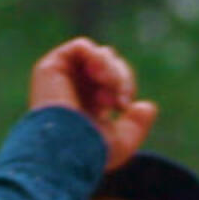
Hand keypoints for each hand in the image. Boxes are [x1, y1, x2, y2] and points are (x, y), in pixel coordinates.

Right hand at [29, 37, 158, 170]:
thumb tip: (147, 107)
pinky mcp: (51, 67)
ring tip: (107, 87)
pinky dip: (96, 57)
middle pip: (110, 64)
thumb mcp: (122, 143)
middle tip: (119, 100)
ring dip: (111, 69)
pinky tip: (99, 76)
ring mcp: (62, 77)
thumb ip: (137, 125)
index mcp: (89, 105)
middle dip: (121, 78)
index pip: (115, 79)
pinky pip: (81, 46)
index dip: (125, 86)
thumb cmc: (90, 153)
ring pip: (99, 54)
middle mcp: (74, 89)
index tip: (123, 106)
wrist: (65, 148)